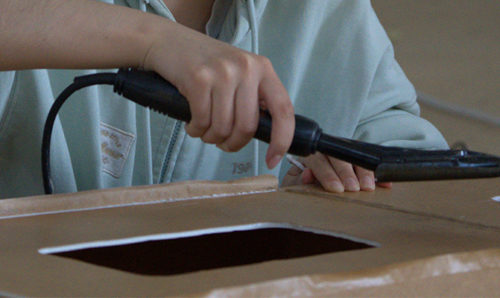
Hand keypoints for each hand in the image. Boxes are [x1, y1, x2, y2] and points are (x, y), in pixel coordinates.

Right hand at [143, 21, 294, 168]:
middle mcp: (246, 68)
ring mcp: (222, 72)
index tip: (272, 160)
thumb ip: (254, 97)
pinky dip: (196, 131)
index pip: (283, 109)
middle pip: (247, 126)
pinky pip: (202, 121)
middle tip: (222, 143)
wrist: (169, 42)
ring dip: (211, 138)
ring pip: (223, 128)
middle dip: (233, 144)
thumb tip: (267, 133)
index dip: (282, 139)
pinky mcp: (198, 79)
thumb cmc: (206, 64)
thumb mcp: (239, 72)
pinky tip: (192, 124)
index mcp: (263, 69)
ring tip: (204, 131)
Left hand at [282, 153, 391, 191]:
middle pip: (338, 157)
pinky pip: (369, 163)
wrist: (305, 179)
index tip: (336, 189)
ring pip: (355, 157)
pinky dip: (378, 174)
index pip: (318, 161)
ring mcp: (343, 153)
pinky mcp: (357, 159)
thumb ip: (297, 181)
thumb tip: (308, 175)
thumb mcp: (292, 184)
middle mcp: (327, 150)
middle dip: (347, 173)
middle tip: (354, 188)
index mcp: (309, 155)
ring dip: (364, 171)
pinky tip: (385, 183)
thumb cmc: (300, 183)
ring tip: (368, 187)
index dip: (327, 174)